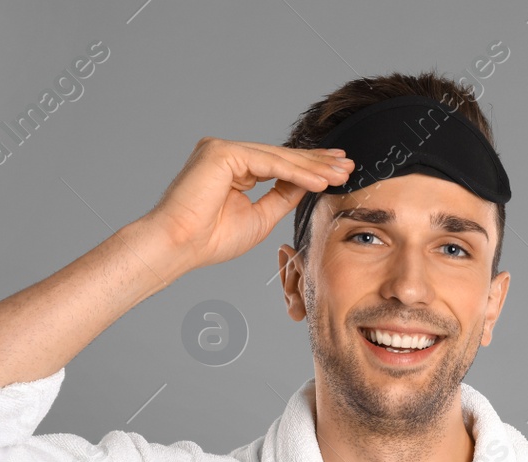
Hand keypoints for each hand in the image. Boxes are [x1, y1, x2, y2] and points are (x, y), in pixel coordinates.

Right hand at [146, 138, 352, 271]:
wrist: (178, 246)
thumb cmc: (210, 240)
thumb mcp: (259, 218)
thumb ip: (282, 198)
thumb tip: (309, 185)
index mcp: (234, 169)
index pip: (279, 166)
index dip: (309, 169)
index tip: (337, 173)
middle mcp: (227, 154)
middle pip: (281, 157)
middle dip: (317, 163)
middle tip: (349, 165)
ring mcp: (223, 149)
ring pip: (278, 158)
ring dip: (312, 168)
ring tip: (341, 174)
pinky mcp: (222, 152)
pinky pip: (268, 162)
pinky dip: (296, 172)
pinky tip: (319, 181)